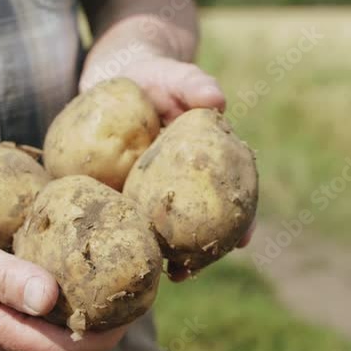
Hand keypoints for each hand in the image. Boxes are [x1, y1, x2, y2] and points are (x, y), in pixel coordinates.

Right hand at [0, 207, 125, 350]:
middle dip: (100, 325)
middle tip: (134, 297)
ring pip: (50, 326)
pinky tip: (79, 272)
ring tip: (115, 285)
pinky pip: (37, 308)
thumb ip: (8, 278)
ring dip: (83, 311)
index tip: (132, 316)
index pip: (59, 349)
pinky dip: (63, 296)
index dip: (100, 338)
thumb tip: (51, 298)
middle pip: (60, 342)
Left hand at [81, 55, 256, 256]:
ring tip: (151, 276)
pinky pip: (119, 214)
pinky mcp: (118, 190)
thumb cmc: (153, 75)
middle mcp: (182, 182)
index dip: (240, 219)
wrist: (116, 76)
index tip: (243, 241)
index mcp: (205, 162)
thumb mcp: (172, 75)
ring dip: (157, 252)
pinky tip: (106, 251)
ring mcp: (149, 190)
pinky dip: (116, 232)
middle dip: (196, 251)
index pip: (231, 193)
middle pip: (197, 223)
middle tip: (187, 272)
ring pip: (159, 228)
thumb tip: (216, 98)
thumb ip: (192, 83)